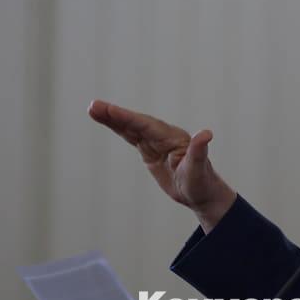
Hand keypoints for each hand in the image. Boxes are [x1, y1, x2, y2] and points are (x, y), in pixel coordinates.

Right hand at [87, 99, 236, 231]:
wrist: (202, 193)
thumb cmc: (202, 183)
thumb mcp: (199, 170)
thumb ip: (199, 151)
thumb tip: (206, 134)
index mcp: (174, 138)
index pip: (147, 125)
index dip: (128, 118)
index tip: (110, 110)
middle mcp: (164, 136)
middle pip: (136, 122)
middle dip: (116, 115)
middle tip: (93, 106)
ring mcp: (156, 141)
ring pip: (131, 127)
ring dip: (113, 118)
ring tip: (93, 109)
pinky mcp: (150, 149)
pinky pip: (132, 136)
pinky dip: (119, 128)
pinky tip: (105, 120)